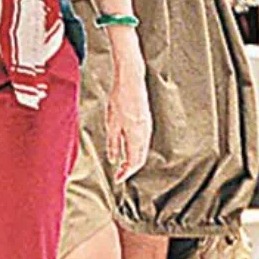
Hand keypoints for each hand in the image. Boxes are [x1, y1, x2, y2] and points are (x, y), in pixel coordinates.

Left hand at [105, 58, 151, 183]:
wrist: (131, 80)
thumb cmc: (119, 99)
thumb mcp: (111, 123)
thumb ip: (113, 143)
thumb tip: (114, 159)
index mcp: (136, 135)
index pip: (134, 161)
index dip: (126, 173)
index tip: (117, 179)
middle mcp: (145, 133)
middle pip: (140, 158)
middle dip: (130, 168)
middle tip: (119, 174)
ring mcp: (147, 127)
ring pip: (143, 150)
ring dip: (133, 159)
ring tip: (122, 164)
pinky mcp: (146, 121)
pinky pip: (143, 141)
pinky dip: (136, 150)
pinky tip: (127, 148)